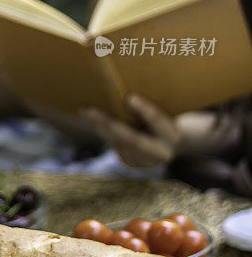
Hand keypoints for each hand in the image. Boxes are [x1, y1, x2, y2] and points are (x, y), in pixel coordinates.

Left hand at [77, 95, 238, 168]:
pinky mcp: (131, 162)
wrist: (171, 146)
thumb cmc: (166, 120)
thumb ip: (150, 109)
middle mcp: (160, 153)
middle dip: (109, 124)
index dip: (145, 110)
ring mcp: (144, 162)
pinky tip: (88, 119)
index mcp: (172, 136)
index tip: (131, 98)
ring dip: (99, 127)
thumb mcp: (165, 113)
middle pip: (132, 139)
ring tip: (84, 112)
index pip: (157, 121)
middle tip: (89, 111)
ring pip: (118, 142)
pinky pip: (114, 145)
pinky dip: (101, 131)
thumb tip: (128, 94)